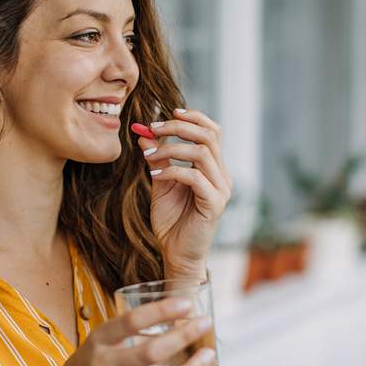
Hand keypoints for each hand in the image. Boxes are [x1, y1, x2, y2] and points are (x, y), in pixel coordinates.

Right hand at [41, 298, 215, 365]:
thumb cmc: (87, 365)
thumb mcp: (99, 341)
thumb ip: (126, 331)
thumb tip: (170, 314)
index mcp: (98, 340)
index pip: (132, 321)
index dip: (162, 311)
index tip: (187, 304)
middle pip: (150, 352)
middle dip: (183, 336)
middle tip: (205, 322)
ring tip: (209, 354)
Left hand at [135, 108, 232, 276]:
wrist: (176, 254)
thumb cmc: (171, 220)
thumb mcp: (160, 183)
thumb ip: (157, 158)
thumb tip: (143, 132)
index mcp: (213, 168)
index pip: (212, 131)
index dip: (193, 117)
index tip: (168, 112)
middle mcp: (222, 176)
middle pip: (209, 136)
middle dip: (179, 127)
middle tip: (153, 127)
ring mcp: (221, 190)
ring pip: (202, 153)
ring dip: (171, 148)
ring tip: (149, 155)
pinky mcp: (214, 204)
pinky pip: (195, 178)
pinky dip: (172, 172)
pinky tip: (154, 177)